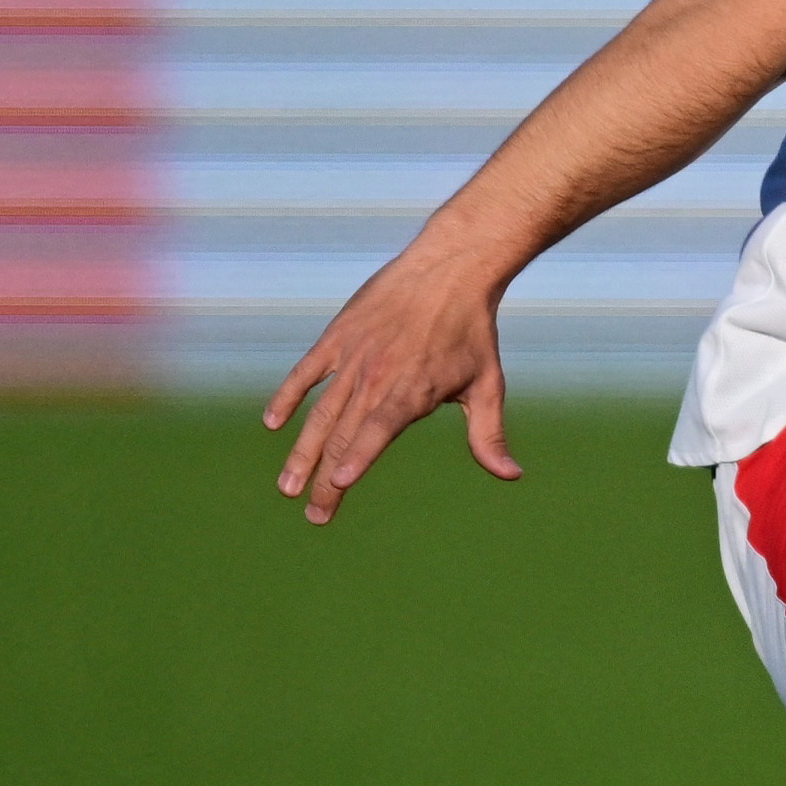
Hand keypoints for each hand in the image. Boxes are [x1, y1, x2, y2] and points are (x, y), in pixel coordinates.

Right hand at [263, 241, 520, 527]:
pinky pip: (305, 372)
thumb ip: (489, 435)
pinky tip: (273, 423)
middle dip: (326, 479)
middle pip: (343, 435)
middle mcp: (377, 377)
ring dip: (302, 452)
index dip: (358, 457)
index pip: (378, 432)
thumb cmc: (473, 333)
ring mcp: (353, 357)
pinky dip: (288, 396)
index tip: (339, 483)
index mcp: (412, 392)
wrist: (450, 270)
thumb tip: (512, 476)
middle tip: (315, 515)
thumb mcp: (487, 386)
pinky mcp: (337, 337)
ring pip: (320, 412)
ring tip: (287, 487)